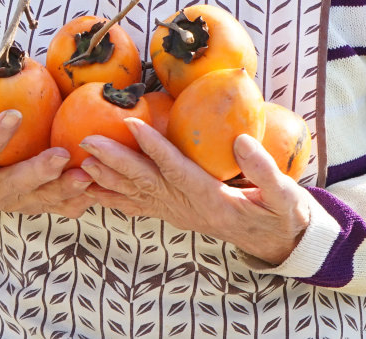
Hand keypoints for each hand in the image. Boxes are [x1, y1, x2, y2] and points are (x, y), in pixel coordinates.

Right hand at [0, 108, 96, 226]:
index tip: (13, 114)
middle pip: (18, 183)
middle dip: (40, 171)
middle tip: (60, 155)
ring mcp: (15, 202)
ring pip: (43, 198)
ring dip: (66, 189)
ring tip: (87, 176)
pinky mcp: (31, 205)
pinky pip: (56, 207)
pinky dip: (76, 201)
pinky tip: (97, 190)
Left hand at [80, 118, 313, 264]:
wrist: (277, 242)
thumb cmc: (282, 213)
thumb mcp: (284, 195)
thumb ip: (264, 170)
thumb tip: (241, 140)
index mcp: (212, 198)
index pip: (177, 169)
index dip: (154, 147)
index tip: (130, 124)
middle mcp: (188, 207)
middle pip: (146, 181)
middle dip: (115, 160)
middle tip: (87, 140)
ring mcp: (178, 213)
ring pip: (136, 194)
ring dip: (107, 178)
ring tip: (80, 160)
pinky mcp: (173, 213)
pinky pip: (138, 206)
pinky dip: (113, 197)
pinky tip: (91, 188)